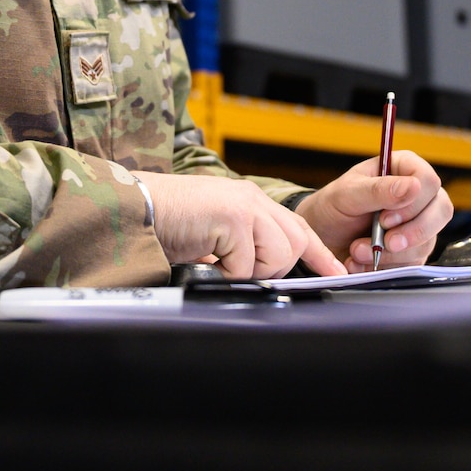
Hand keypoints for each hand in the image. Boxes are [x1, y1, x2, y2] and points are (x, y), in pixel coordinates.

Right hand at [138, 173, 345, 279]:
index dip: (318, 252)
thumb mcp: (215, 232)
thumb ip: (243, 243)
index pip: (297, 225)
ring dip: (250, 270)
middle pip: (295, 243)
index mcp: (249, 200)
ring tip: (220, 261)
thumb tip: (262, 271)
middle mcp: (252, 198)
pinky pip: (247, 265)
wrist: (136, 208)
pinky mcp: (233, 218)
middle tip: (238, 267)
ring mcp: (244, 206)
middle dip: (273, 267)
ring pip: (279, 255)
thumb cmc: (167, 222)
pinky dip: (227, 272)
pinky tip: (207, 258)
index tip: (334, 271)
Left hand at [295, 152, 452, 270]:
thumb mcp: (347, 194)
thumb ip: (379, 190)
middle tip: (385, 243)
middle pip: (441, 211)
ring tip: (357, 250)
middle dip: (413, 233)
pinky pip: (413, 263)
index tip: (385, 218)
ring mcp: (418, 224)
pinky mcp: (413, 250)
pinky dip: (386, 266)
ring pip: (427, 241)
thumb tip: (414, 186)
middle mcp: (417, 196)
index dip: (413, 203)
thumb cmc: (333, 206)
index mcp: (403, 169)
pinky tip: (362, 262)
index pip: (429, 181)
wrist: (322, 238)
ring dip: (391, 253)